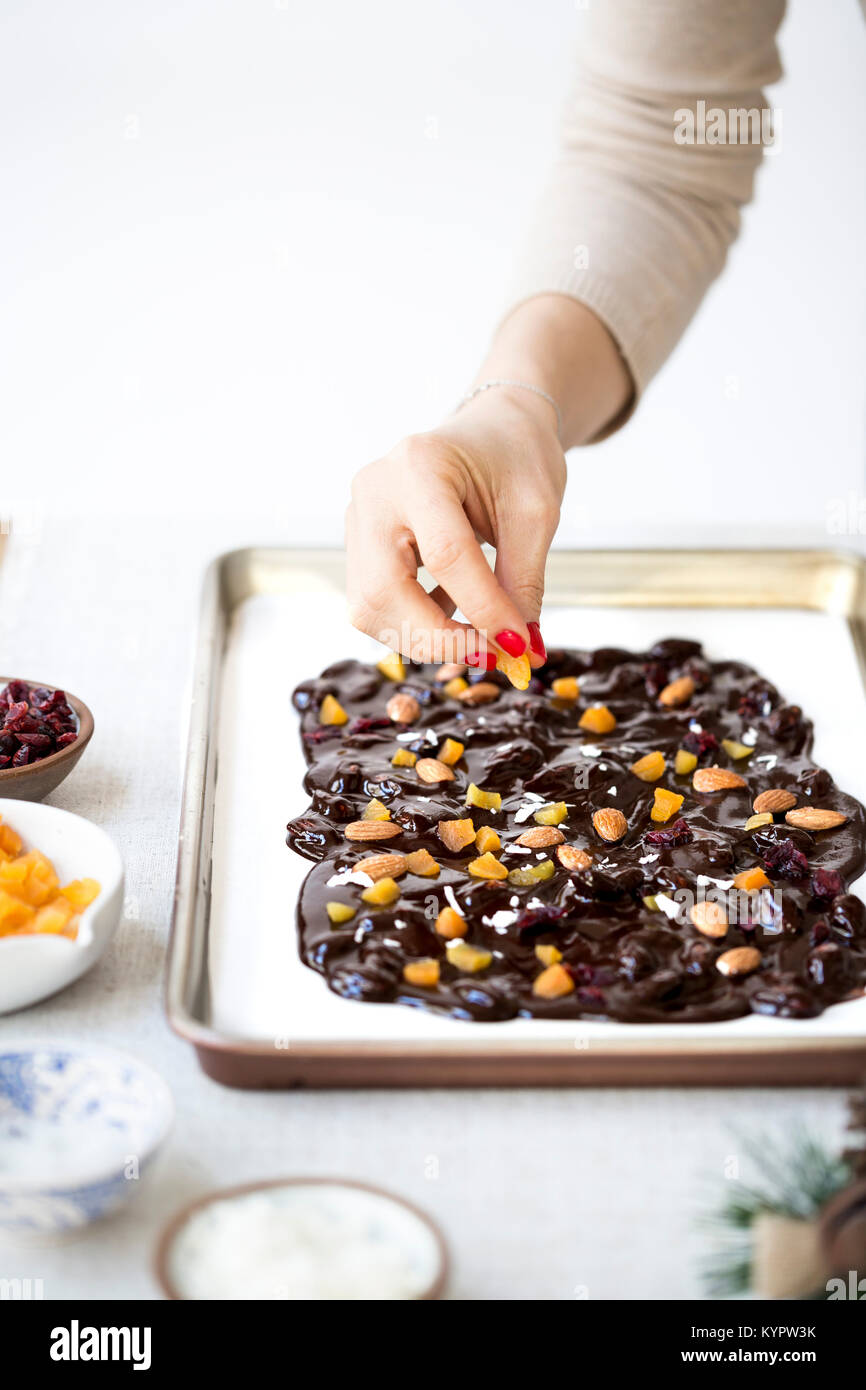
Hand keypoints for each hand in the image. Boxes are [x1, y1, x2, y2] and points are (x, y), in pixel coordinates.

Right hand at [346, 386, 565, 668]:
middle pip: (382, 590)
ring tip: (477, 635)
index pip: (446, 555)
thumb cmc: (516, 459)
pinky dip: (415, 623)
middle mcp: (374, 490)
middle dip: (436, 637)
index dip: (482, 609)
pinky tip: (454, 612)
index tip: (518, 647)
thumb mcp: (536, 514)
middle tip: (489, 656)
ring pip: (368, 606)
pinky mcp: (359, 542)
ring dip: (423, 637)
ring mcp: (358, 517)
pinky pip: (374, 602)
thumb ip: (524, 582)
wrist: (491, 431)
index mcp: (420, 465)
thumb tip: (520, 652)